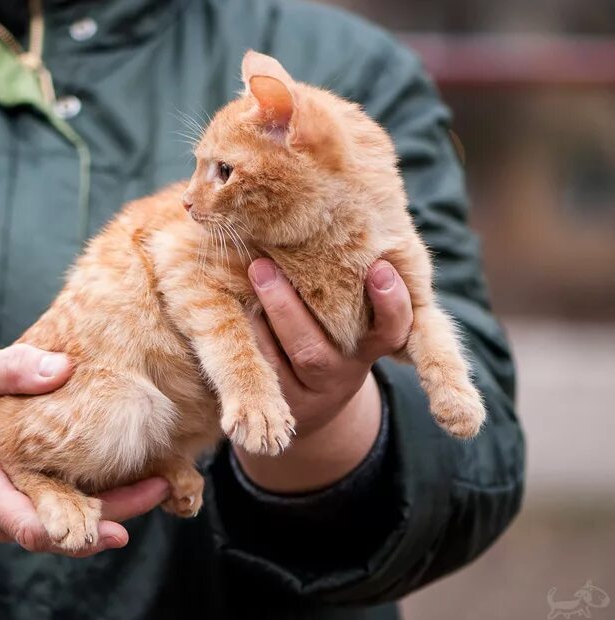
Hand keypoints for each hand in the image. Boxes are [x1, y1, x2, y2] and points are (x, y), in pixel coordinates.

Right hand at [0, 345, 169, 556]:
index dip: (76, 532)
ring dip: (113, 511)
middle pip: (60, 533)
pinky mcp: (23, 509)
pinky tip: (138, 479)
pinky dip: (100, 502)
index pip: (29, 525)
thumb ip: (10, 367)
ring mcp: (9, 518)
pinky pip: (64, 514)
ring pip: (67, 528)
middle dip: (113, 517)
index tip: (119, 529)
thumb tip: (61, 367)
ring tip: (164, 482)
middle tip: (164, 488)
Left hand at [236, 258, 413, 491]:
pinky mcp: (279, 403)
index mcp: (369, 347)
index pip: (391, 328)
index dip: (389, 302)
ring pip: (278, 362)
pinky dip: (243, 339)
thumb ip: (352, 284)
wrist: (318, 402)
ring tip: (240, 280)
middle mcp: (342, 373)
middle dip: (286, 307)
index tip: (380, 267)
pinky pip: (258, 370)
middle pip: (314, 349)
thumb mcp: (355, 318)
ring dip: (257, 321)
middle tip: (261, 266)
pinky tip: (227, 308)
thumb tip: (343, 216)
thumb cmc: (336, 336)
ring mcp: (307, 393)